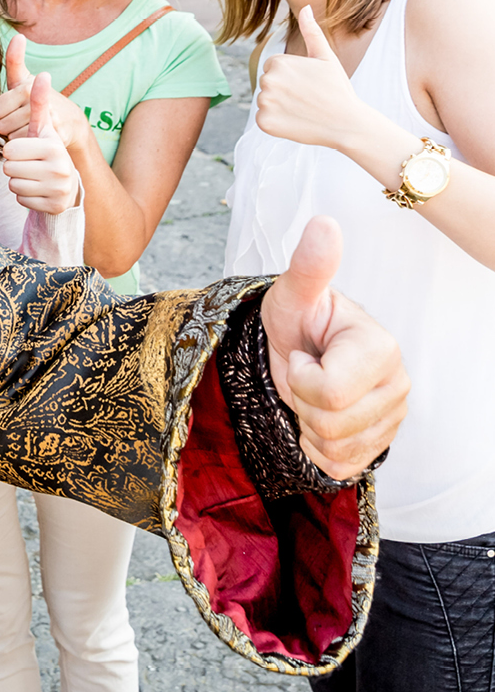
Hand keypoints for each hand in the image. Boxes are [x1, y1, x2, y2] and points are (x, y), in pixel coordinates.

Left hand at [0, 34, 86, 151]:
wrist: (72, 122)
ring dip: (19, 139)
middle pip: (2, 126)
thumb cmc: (40, 99)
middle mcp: (37, 101)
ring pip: (13, 139)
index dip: (2, 115)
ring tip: (31, 131)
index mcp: (26, 87)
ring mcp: (47, 120)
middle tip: (24, 122)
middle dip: (10, 127)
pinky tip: (37, 141)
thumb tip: (18, 35)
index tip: (13, 110)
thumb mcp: (25, 80)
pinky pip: (27, 149)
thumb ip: (15, 60)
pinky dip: (29, 148)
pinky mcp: (54, 138)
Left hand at [1, 72, 81, 213]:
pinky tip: (38, 190)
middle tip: (29, 163)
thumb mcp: (43, 126)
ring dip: (18, 180)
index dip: (12, 148)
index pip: (9, 147)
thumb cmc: (47, 149)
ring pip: (12, 184)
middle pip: (8, 167)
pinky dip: (25, 196)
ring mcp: (59, 189)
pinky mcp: (54, 206)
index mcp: (54, 145)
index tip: (26, 148)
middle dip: (14, 165)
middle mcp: (60, 167)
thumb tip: (42, 74)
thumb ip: (38, 101)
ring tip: (34, 176)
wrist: (68, 183)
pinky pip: (20, 200)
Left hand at [255, 6, 372, 150]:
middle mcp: (267, 81)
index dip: (291, 76)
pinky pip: (263, 119)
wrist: (345, 123)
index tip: (307, 83)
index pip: (273, 67)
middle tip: (306, 97)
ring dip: (279, 106)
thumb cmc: (337, 88)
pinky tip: (295, 121)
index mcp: (278, 63)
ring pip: (265, 101)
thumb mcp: (325, 57)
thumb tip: (306, 7)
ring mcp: (264, 102)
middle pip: (267, 83)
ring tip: (302, 109)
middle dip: (283, 90)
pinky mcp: (264, 122)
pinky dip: (276, 122)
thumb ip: (311, 31)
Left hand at [260, 216, 408, 479]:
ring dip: (307, 423)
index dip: (301, 376)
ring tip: (311, 392)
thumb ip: (309, 266)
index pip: (329, 392)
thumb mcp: (292, 294)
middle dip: (302, 400)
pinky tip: (317, 415)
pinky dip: (316, 447)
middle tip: (305, 373)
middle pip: (331, 424)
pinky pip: (338, 467)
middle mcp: (397, 385)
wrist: (299, 348)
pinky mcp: (378, 446)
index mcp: (381, 349)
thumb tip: (325, 224)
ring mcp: (392, 419)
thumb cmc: (296, 320)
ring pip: (334, 448)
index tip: (304, 353)